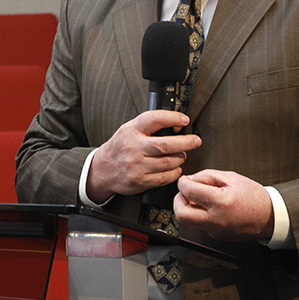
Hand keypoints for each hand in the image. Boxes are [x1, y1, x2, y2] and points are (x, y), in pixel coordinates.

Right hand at [86, 110, 201, 202]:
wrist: (103, 169)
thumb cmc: (120, 147)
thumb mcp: (130, 129)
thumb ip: (150, 126)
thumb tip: (177, 124)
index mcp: (132, 130)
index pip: (155, 119)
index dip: (173, 118)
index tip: (184, 119)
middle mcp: (134, 147)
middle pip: (166, 145)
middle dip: (186, 142)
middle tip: (195, 141)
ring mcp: (137, 166)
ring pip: (168, 162)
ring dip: (180, 158)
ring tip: (181, 154)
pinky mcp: (140, 181)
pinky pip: (165, 177)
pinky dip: (174, 172)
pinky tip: (175, 168)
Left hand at [174, 169, 273, 240]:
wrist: (270, 217)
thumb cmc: (254, 196)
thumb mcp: (231, 177)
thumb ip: (208, 176)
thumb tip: (191, 179)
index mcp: (221, 202)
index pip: (189, 191)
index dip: (183, 182)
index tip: (184, 179)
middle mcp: (216, 220)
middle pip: (181, 214)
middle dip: (178, 200)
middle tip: (184, 192)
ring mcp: (215, 231)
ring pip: (189, 221)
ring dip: (187, 207)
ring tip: (198, 197)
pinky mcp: (216, 236)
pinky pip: (200, 224)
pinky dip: (199, 214)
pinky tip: (209, 206)